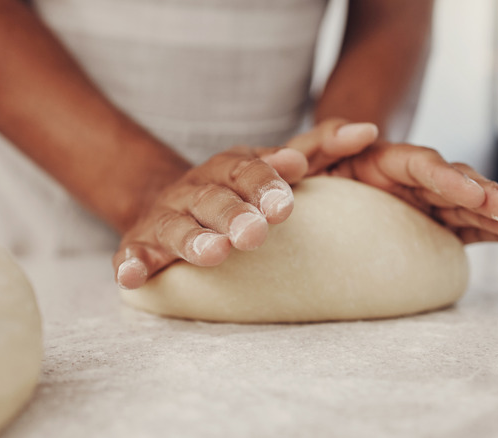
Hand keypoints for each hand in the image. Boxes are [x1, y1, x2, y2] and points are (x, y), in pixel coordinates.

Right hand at [113, 146, 307, 289]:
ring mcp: (165, 217)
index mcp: (227, 169)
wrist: (166, 201)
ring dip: (193, 240)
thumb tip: (368, 131)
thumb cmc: (234, 190)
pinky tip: (129, 277)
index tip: (286, 197)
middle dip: (233, 214)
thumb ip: (319, 149)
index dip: (265, 182)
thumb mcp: (273, 165)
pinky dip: (130, 264)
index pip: (247, 171)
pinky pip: (132, 254)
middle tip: (255, 233)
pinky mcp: (139, 245)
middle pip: (213, 200)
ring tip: (214, 253)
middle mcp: (194, 190)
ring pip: (176, 227)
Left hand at [287, 118, 497, 243]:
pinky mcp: (430, 226)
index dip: (448, 178)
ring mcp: (425, 203)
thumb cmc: (308, 169)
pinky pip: (466, 230)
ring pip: (468, 207)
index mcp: (384, 160)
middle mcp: (412, 179)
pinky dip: (494, 234)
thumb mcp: (308, 152)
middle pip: (455, 184)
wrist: (313, 192)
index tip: (472, 192)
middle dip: (486, 197)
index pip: (421, 164)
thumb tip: (365, 130)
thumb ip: (325, 138)